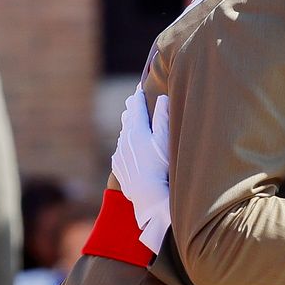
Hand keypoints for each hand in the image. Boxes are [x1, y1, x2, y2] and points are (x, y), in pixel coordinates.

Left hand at [110, 86, 172, 253]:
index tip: (139, 87)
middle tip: (133, 100)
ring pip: (123, 134)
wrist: (148, 197)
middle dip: (132, 108)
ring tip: (132, 121)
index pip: (136, 106)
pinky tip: (129, 147)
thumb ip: (164, 117)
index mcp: (137, 129)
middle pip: (127, 118)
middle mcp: (124, 139)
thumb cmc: (162, 167)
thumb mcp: (166, 140)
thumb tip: (162, 97)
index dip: (139, 95)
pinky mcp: (118, 167)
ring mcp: (120, 153)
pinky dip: (125, 144)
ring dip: (128, 126)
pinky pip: (120, 150)